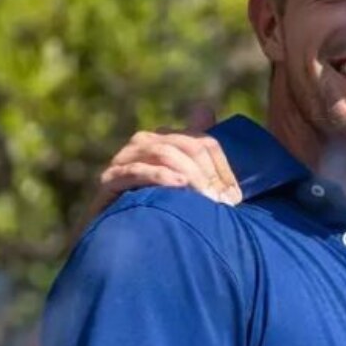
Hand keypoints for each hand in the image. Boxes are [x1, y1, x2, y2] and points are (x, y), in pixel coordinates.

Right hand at [78, 105, 242, 231]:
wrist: (122, 238)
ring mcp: (123, 159)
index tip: (236, 196)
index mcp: (165, 139)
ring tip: (208, 199)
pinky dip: (161, 176)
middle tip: (224, 202)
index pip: (204, 142)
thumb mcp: (185, 178)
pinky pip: (137, 170)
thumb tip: (204, 107)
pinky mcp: (109, 180)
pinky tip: (179, 186)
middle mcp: (143, 143)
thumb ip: (198, 146)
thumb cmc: (159, 207)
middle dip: (209, 174)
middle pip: (187, 145)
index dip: (223, 168)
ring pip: (164, 153)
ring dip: (191, 176)